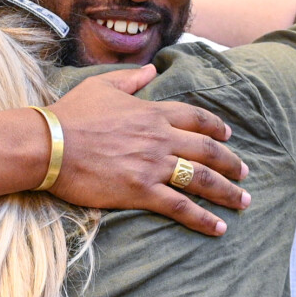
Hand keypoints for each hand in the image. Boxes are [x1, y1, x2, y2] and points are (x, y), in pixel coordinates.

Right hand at [46, 65, 249, 236]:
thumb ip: (131, 79)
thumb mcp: (102, 86)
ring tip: (243, 202)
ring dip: (227, 192)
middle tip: (246, 174)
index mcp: (152, 112)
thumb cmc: (71, 115)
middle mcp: (160, 138)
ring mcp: (153, 165)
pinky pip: (180, 206)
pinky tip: (219, 227)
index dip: (217, 127)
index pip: (196, 118)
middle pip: (208, 150)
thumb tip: (151, 69)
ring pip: (202, 179)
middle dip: (232, 163)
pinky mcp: (141, 191)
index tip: (229, 136)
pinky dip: (203, 218)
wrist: (49, 144)